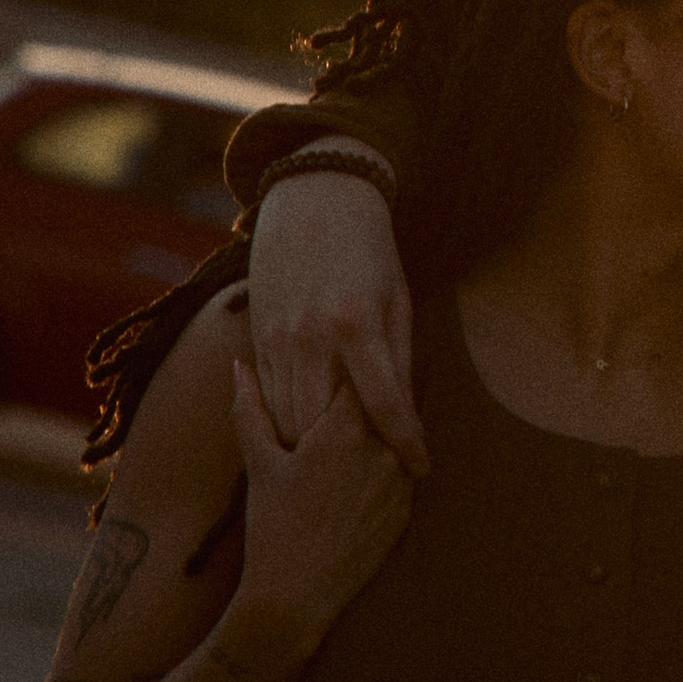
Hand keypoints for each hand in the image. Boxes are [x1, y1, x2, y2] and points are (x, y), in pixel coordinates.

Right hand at [230, 365, 413, 652]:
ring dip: (387, 421)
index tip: (350, 344)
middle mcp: (381, 448)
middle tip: (365, 369)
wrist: (297, 597)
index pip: (362, 371)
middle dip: (376, 385)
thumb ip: (250, 407)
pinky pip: (406, 466)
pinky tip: (372, 460)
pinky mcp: (409, 506)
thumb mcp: (260, 464)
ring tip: (369, 413)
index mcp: (344, 430)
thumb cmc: (272, 527)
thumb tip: (240, 364)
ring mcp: (401, 479)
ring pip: (400, 431)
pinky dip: (393, 457)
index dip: (354, 356)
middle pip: (388, 398)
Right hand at [249, 166, 427, 472]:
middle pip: (329, 425)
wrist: (314, 201)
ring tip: (345, 469)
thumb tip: (407, 416)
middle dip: (354, 459)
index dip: (407, 444)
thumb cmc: (369, 253)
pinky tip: (310, 439)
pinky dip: (289, 424)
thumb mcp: (397, 301)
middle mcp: (314, 337)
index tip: (421, 469)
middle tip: (379, 480)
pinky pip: (270, 399)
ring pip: (292, 419)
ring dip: (317, 450)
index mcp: (358, 325)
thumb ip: (399, 359)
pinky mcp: (261, 340)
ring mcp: (281, 341)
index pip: (387, 405)